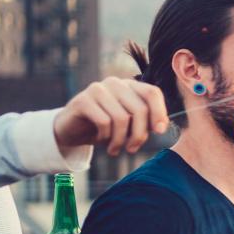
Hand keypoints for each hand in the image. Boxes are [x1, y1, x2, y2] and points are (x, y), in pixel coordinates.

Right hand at [54, 77, 169, 155]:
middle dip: (139, 135)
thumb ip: (146, 122)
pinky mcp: (82, 100)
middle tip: (132, 149)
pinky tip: (101, 140)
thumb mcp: (129, 125)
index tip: (159, 131)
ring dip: (120, 140)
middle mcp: (115, 83)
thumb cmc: (106, 128)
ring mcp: (97, 89)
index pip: (152, 93)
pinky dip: (106, 137)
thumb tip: (161, 126)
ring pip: (122, 118)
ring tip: (115, 149)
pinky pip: (104, 122)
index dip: (159, 112)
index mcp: (129, 86)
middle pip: (139, 109)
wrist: (72, 129)